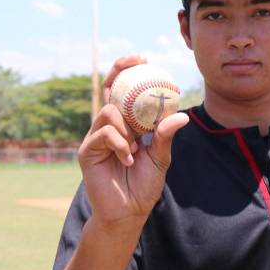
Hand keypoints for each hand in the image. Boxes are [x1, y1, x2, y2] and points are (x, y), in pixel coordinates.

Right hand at [77, 55, 188, 223]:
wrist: (128, 211)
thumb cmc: (144, 185)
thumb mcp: (160, 158)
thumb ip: (165, 136)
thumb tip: (182, 116)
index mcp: (127, 124)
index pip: (125, 91)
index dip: (128, 70)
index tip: (143, 58)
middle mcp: (109, 126)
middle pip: (109, 89)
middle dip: (120, 70)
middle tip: (136, 63)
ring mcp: (96, 137)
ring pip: (108, 112)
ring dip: (126, 128)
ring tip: (136, 149)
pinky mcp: (87, 150)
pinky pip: (104, 133)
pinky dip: (120, 144)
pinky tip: (128, 159)